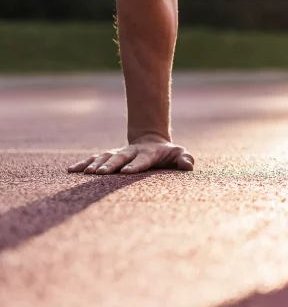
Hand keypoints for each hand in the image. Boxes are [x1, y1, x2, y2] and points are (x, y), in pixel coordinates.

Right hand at [67, 135, 194, 174]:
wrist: (151, 142)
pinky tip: (71, 171)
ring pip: (104, 157)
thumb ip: (185, 159)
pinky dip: (82, 164)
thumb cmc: (168, 153)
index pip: (142, 160)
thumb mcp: (179, 154)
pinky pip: (94, 159)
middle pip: (120, 157)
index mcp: (148, 153)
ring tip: (87, 174)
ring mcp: (118, 153)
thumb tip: (188, 166)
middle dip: (111, 165)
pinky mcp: (108, 157)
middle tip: (101, 173)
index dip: (135, 165)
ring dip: (95, 164)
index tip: (127, 172)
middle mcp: (131, 152)